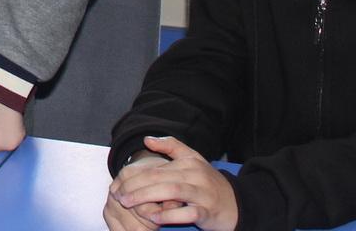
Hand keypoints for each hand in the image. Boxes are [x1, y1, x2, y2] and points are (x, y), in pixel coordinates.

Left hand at [107, 135, 236, 230]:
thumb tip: (147, 139)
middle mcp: (195, 175)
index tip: (118, 182)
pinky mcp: (208, 212)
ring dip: (147, 197)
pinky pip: (187, 212)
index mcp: (189, 162)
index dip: (134, 175)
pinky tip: (154, 217)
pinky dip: (170, 214)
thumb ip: (172, 147)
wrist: (238, 203)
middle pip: (160, 178)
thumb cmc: (209, 183)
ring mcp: (202, 193)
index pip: (155, 167)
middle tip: (119, 195)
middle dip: (136, 186)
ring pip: (172, 192)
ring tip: (129, 203)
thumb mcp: (194, 159)